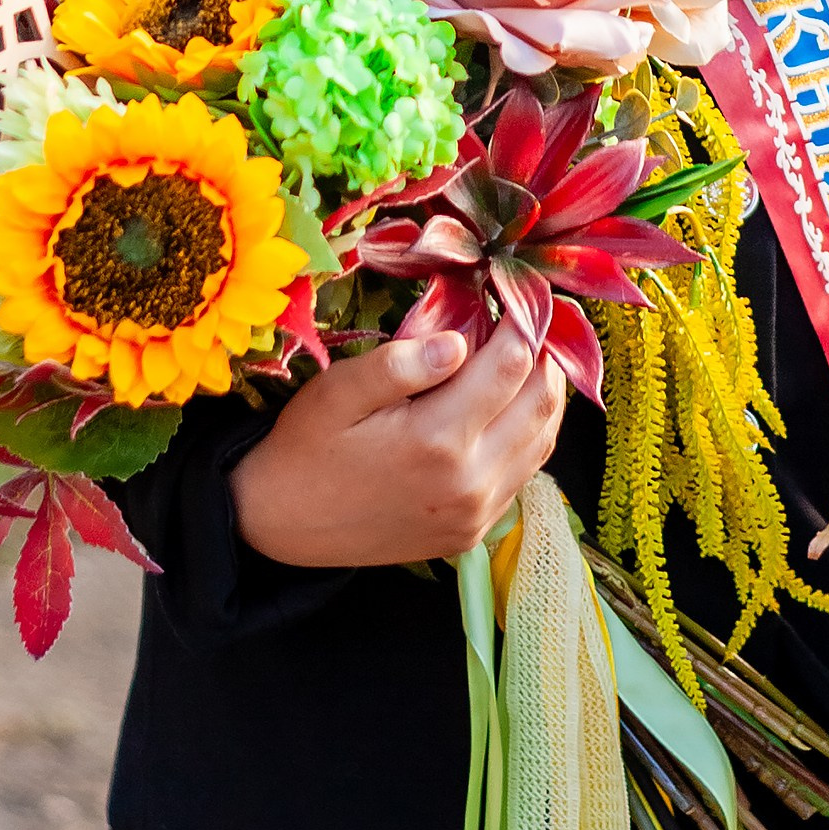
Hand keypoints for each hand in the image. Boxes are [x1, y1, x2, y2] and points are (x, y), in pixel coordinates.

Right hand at [230, 320, 567, 568]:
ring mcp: (475, 513)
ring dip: (545, 395)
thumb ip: (397, 366)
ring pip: (543, 441)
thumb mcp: (336, 394)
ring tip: (533, 359)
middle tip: (536, 322)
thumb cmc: (306, 447)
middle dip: (547, 356)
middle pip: (540, 404)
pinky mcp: (471, 532)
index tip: (518, 296)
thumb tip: (457, 342)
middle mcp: (468, 481)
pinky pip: (523, 475)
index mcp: (437, 440)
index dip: (523, 324)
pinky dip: (531, 435)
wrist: (282, 525)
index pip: (510, 367)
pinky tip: (512, 409)